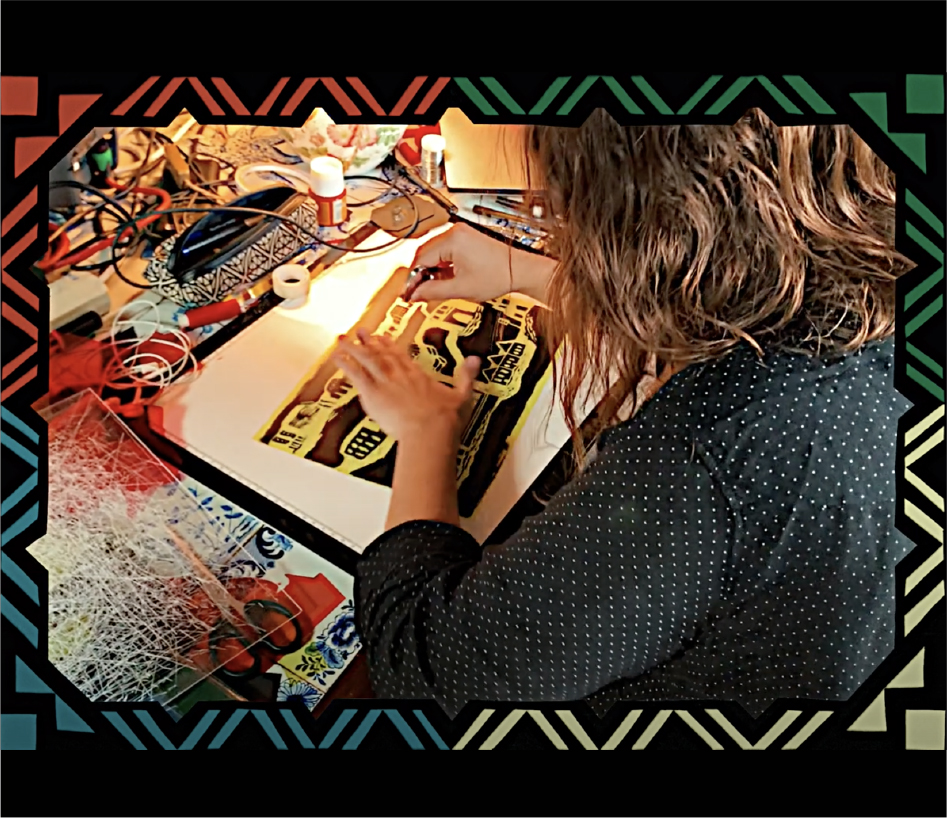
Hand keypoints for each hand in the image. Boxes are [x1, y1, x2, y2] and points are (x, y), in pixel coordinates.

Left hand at [332, 329, 480, 443]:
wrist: (430, 431)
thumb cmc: (446, 419)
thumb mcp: (463, 395)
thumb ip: (466, 376)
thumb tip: (476, 360)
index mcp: (418, 375)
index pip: (401, 356)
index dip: (390, 346)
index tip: (383, 338)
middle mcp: (400, 375)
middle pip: (382, 354)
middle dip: (369, 342)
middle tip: (360, 330)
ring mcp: (385, 382)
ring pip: (366, 360)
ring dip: (353, 348)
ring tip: (341, 339)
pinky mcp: (373, 393)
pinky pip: (355, 376)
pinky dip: (345, 365)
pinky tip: (336, 357)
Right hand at [407, 223, 555, 303]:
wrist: (519, 270)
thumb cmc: (500, 274)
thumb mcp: (461, 288)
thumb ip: (433, 291)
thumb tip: (415, 294)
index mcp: (452, 240)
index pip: (420, 259)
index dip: (412, 279)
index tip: (406, 293)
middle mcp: (455, 232)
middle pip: (424, 254)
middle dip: (419, 275)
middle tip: (414, 293)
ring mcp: (460, 234)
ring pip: (433, 253)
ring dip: (429, 271)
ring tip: (430, 288)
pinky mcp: (465, 239)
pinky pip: (444, 252)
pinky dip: (440, 266)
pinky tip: (442, 279)